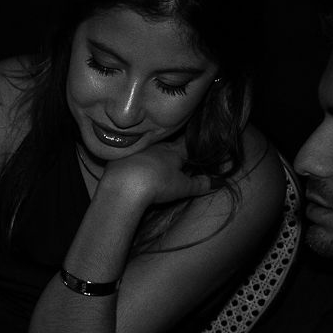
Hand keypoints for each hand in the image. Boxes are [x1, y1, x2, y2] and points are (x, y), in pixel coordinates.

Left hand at [99, 134, 216, 208]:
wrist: (123, 187)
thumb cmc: (158, 184)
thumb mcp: (182, 187)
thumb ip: (199, 185)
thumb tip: (216, 183)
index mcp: (172, 150)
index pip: (186, 145)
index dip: (192, 147)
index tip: (194, 147)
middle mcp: (154, 146)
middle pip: (166, 146)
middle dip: (170, 151)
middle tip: (173, 158)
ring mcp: (135, 151)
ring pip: (146, 149)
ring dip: (150, 155)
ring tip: (153, 164)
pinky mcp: (116, 159)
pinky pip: (127, 157)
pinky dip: (131, 162)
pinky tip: (130, 169)